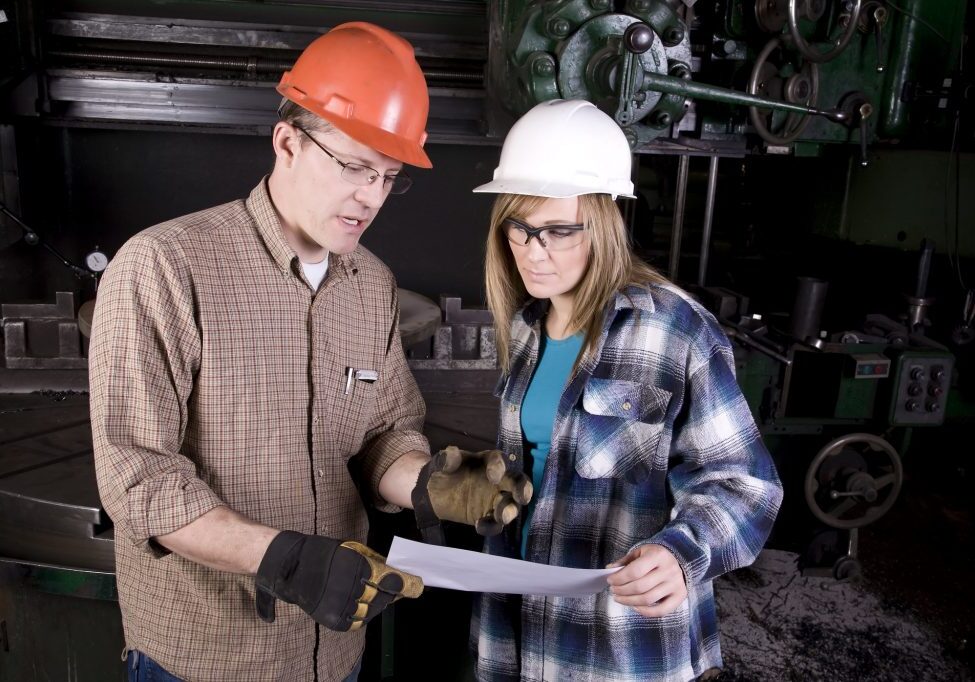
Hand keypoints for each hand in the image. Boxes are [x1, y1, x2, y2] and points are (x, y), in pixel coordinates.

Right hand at [255, 531, 421, 631]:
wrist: (292, 568)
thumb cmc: (324, 553)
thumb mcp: (351, 549)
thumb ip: (373, 562)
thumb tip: (394, 571)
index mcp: (358, 566)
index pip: (391, 580)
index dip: (406, 584)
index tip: (418, 585)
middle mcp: (352, 587)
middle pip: (383, 596)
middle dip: (390, 592)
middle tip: (395, 589)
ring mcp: (343, 605)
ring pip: (372, 610)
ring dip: (376, 603)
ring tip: (372, 595)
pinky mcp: (335, 620)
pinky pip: (357, 621)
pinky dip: (362, 614)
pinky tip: (360, 604)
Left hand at [413, 446, 532, 536]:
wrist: (433, 493)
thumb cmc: (442, 472)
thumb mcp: (440, 463)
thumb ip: (446, 459)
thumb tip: (452, 455)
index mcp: (487, 461)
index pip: (499, 460)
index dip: (499, 467)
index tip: (493, 476)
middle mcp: (498, 479)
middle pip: (517, 482)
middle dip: (523, 489)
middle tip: (521, 497)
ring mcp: (495, 499)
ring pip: (511, 505)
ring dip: (509, 511)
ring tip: (501, 516)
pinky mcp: (488, 516)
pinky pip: (495, 523)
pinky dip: (491, 526)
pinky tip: (480, 526)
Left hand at [606, 544, 686, 617]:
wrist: (678, 560)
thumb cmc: (654, 556)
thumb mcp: (640, 552)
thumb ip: (625, 561)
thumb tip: (609, 569)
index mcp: (658, 555)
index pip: (635, 570)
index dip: (619, 578)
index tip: (610, 581)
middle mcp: (669, 570)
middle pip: (640, 587)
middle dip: (622, 591)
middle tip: (613, 591)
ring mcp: (676, 584)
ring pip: (648, 599)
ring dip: (629, 601)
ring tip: (619, 598)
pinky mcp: (680, 596)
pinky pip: (661, 610)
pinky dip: (645, 612)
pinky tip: (634, 607)